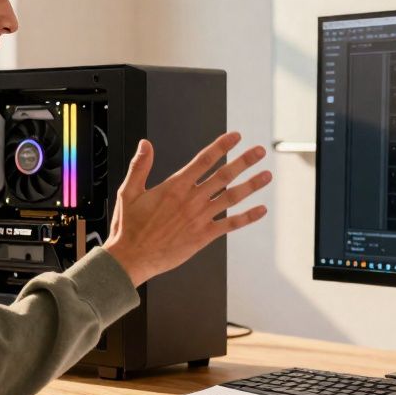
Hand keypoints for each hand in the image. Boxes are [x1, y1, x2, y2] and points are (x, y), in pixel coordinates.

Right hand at [103, 131, 271, 286]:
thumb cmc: (129, 228)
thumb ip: (140, 166)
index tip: (235, 137)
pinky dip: (247, 218)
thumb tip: (145, 145)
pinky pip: (230, 225)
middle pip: (224, 175)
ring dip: (251, 185)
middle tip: (259, 151)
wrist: (133, 257)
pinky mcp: (203, 236)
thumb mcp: (129, 192)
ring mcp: (200, 218)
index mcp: (175, 187)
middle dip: (243, 161)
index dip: (221, 146)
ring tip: (266, 175)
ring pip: (231, 198)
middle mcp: (191, 200)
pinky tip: (260, 211)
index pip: (203, 160)